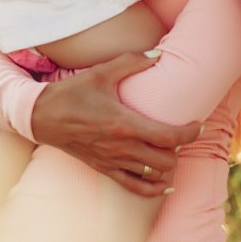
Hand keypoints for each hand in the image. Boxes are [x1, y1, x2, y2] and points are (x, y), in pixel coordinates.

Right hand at [30, 51, 200, 197]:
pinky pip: (135, 187)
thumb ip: (132, 62)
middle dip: (180, 147)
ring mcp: (113, 161)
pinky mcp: (104, 169)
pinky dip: (153, 187)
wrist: (42, 116)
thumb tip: (157, 54)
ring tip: (170, 148)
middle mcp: (121, 147)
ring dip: (168, 163)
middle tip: (181, 131)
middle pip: (167, 159)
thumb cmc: (72, 93)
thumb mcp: (101, 73)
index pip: (169, 137)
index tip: (198, 124)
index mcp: (123, 124)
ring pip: (154, 174)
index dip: (190, 133)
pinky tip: (164, 182)